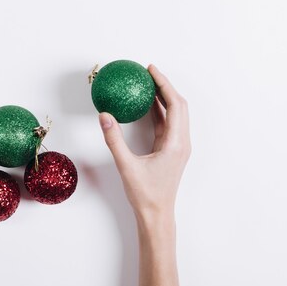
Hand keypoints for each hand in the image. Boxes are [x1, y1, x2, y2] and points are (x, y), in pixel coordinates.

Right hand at [98, 64, 190, 229]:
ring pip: (174, 114)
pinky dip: (158, 111)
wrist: (157, 215)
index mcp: (176, 143)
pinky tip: (146, 105)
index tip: (151, 70)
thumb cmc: (145, 194)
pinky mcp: (171, 150)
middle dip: (164, 86)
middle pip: (178, 105)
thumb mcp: (126, 165)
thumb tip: (104, 115)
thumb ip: (114, 139)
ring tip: (146, 84)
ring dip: (162, 97)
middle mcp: (181, 142)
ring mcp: (178, 146)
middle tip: (148, 72)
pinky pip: (167, 124)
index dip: (164, 84)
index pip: (175, 104)